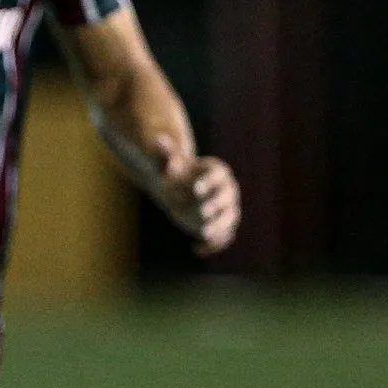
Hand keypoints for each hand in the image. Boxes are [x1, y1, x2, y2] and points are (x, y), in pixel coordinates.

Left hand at [154, 139, 240, 255]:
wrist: (177, 188)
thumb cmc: (171, 172)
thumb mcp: (165, 163)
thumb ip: (164, 154)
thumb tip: (158, 139)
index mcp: (217, 171)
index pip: (218, 176)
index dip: (209, 182)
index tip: (195, 189)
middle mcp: (227, 190)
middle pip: (228, 198)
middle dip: (216, 206)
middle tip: (201, 213)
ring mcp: (226, 209)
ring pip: (229, 219)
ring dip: (219, 228)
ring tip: (203, 234)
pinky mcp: (221, 225)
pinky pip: (224, 236)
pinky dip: (214, 244)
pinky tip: (196, 249)